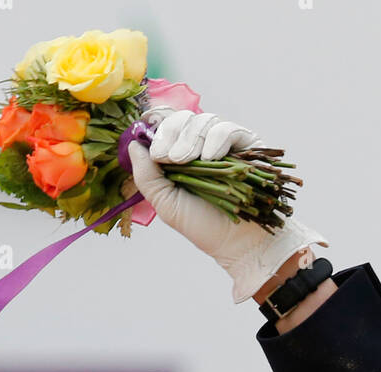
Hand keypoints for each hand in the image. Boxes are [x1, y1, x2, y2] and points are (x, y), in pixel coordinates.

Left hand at [127, 109, 327, 303]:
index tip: (153, 148)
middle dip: (171, 134)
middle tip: (169, 159)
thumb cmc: (203, 227)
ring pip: (204, 121)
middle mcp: (202, 146)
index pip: (166, 126)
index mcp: (180, 156)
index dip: (157, 127)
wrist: (238, 243)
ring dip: (191, 138)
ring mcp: (225, 144)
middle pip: (183, 118)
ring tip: (186, 161)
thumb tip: (133, 145)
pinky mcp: (247, 146)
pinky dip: (217, 139)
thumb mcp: (166, 204)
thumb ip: (147, 177)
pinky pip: (229, 129)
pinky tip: (212, 158)